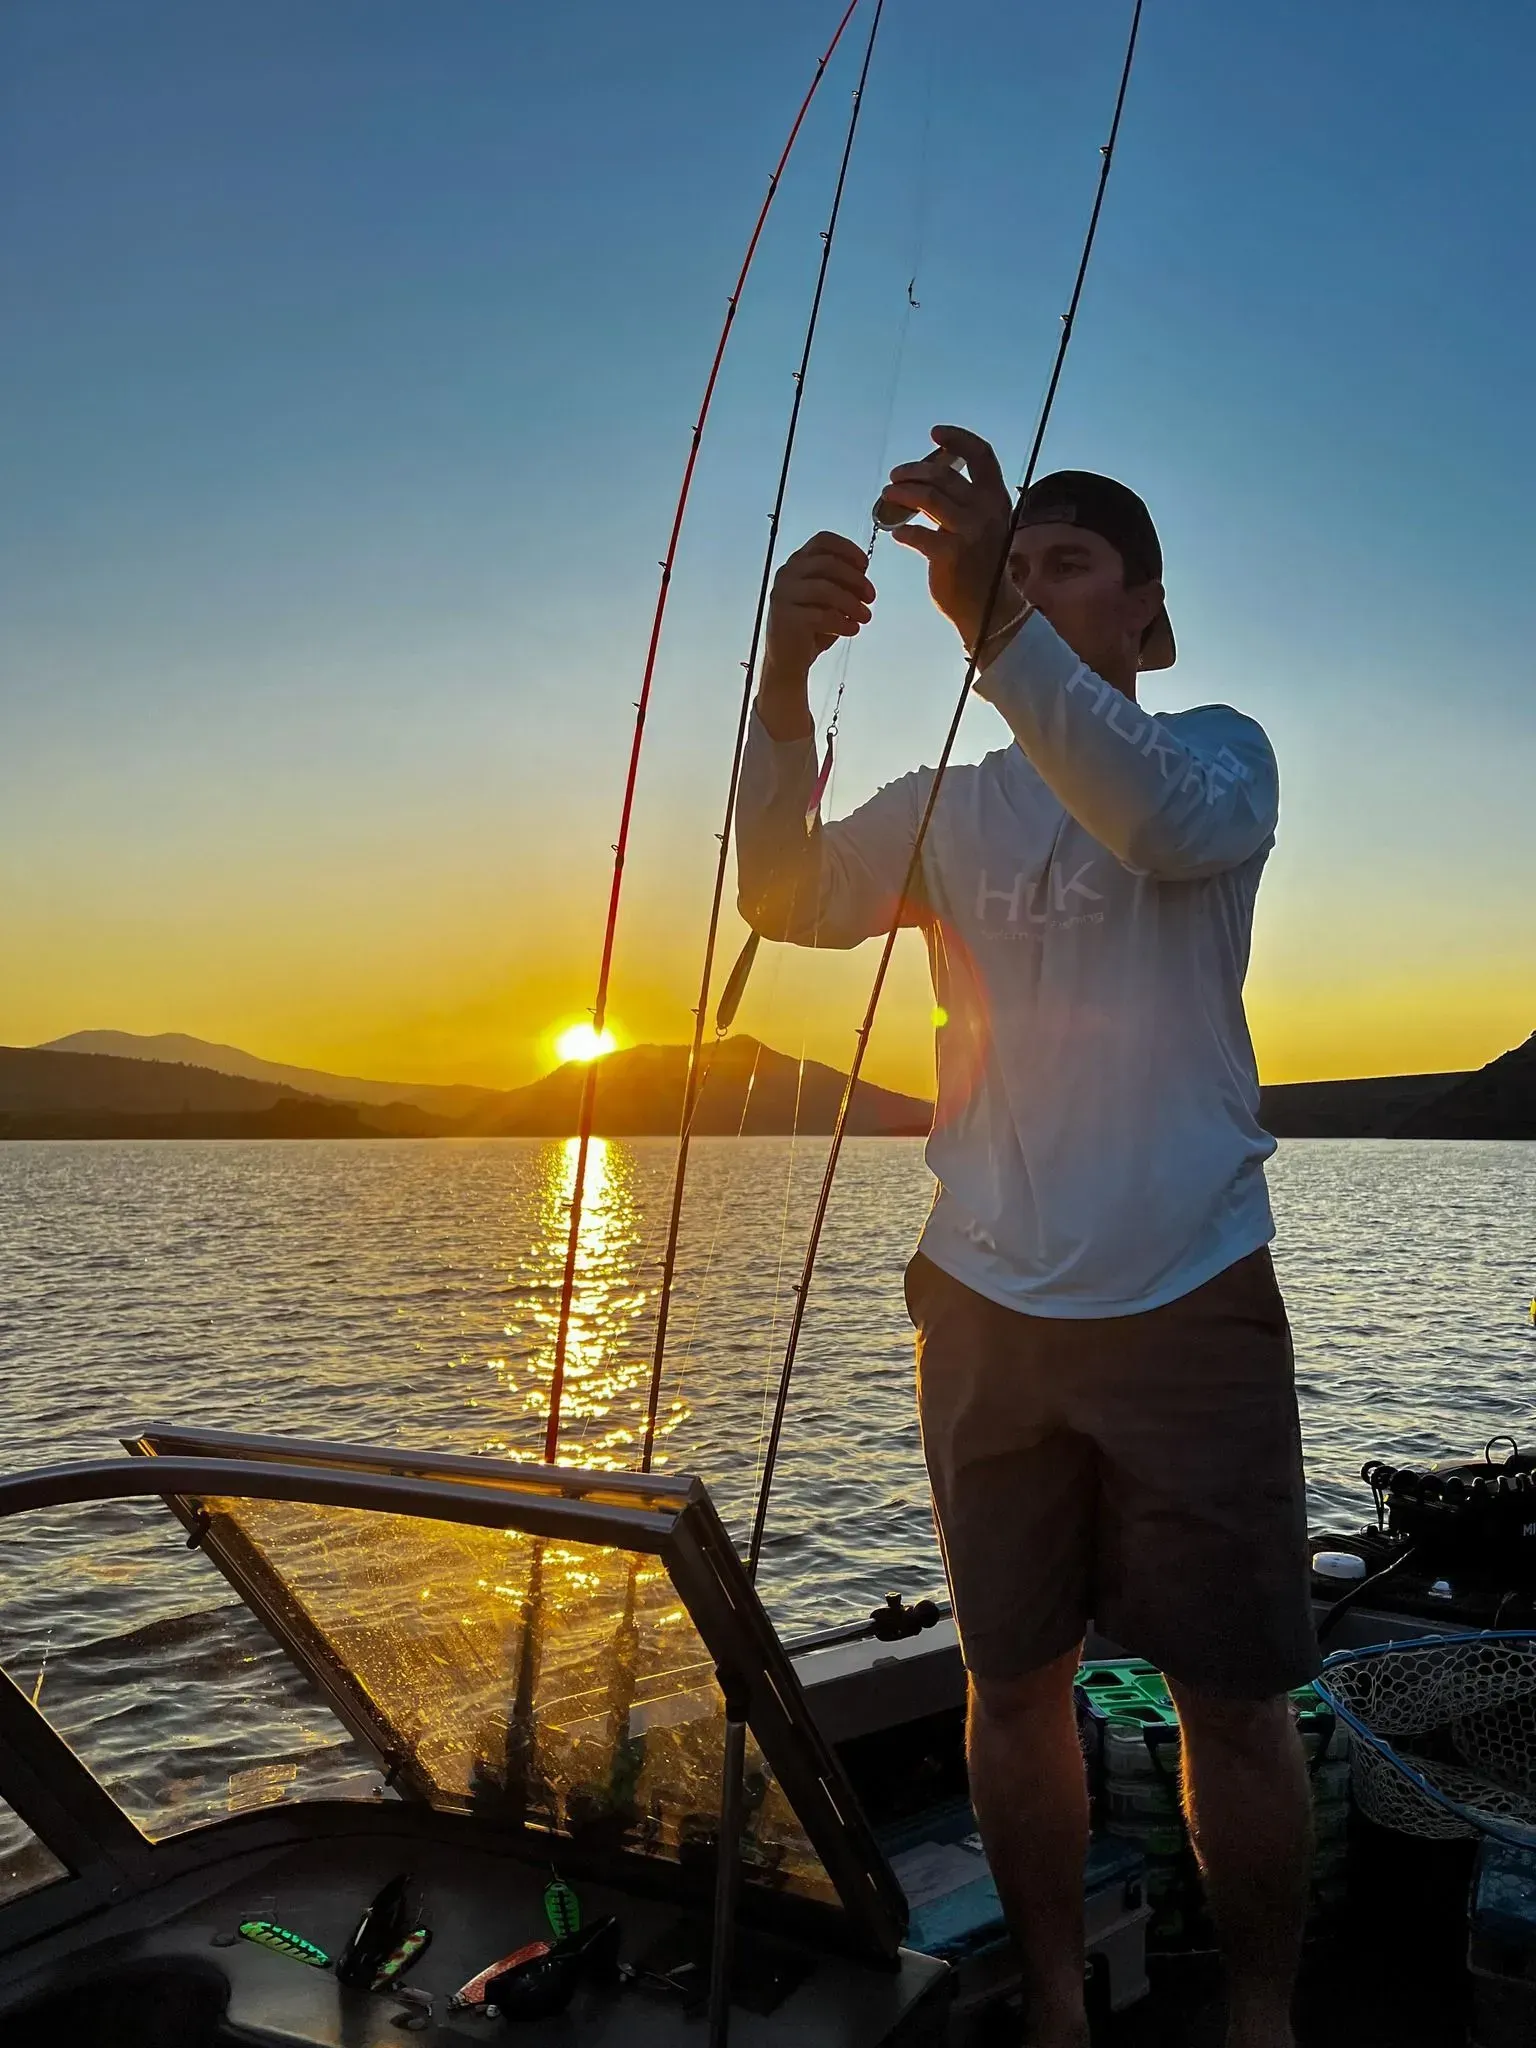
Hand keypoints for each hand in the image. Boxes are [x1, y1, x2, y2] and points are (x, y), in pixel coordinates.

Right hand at [763, 531, 873, 681]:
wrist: (788, 659)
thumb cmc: (812, 626)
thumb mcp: (830, 598)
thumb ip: (841, 582)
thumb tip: (862, 574)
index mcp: (798, 563)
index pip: (823, 541)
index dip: (847, 549)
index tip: (865, 565)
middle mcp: (787, 574)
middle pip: (828, 563)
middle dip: (855, 579)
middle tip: (871, 597)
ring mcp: (783, 595)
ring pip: (825, 589)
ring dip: (851, 603)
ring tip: (865, 617)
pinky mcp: (785, 618)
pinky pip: (821, 615)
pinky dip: (842, 623)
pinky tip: (852, 630)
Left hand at [881, 427, 1016, 650]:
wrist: (988, 609)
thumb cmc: (979, 565)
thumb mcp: (981, 526)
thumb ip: (961, 502)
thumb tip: (926, 479)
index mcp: (995, 499)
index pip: (981, 455)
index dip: (958, 439)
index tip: (934, 433)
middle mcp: (986, 511)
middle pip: (943, 476)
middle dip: (913, 472)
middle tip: (895, 477)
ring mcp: (969, 532)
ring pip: (929, 498)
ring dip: (902, 493)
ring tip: (887, 495)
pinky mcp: (951, 555)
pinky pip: (919, 535)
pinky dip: (903, 532)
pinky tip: (896, 534)